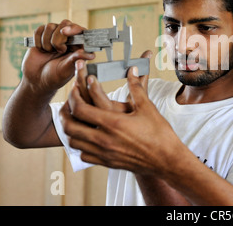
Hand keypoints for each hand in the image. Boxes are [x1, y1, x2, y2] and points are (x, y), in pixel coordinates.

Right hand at [21, 20, 94, 93]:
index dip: (74, 28)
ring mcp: (54, 36)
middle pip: (65, 24)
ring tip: (49, 52)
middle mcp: (68, 39)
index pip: (81, 30)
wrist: (37, 80)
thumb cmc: (55, 77)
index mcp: (78, 46)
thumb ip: (77, 59)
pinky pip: (39, 29)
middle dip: (58, 38)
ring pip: (50, 26)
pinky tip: (41, 50)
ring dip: (47, 41)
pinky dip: (38, 40)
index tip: (65, 32)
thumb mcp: (67, 69)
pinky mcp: (42, 36)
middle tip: (58, 50)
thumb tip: (92, 55)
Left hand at [62, 51, 181, 175]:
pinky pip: (83, 155)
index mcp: (113, 122)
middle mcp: (104, 139)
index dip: (74, 96)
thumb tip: (132, 70)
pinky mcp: (107, 162)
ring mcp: (104, 152)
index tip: (78, 87)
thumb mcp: (147, 107)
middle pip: (70, 126)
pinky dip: (80, 145)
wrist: (166, 160)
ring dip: (71, 128)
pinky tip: (86, 137)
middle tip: (69, 103)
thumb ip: (136, 87)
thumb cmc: (159, 134)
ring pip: (73, 142)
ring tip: (75, 118)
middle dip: (65, 112)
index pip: (80, 109)